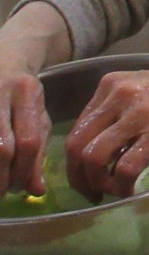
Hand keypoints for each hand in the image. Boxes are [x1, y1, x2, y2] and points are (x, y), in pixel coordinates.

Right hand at [0, 67, 50, 194]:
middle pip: (0, 148)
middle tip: (2, 192)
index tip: (21, 188)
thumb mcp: (38, 116)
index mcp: (27, 92)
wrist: (0, 62)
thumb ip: (39, 152)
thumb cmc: (21, 96)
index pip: (28, 141)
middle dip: (2, 177)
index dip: (24, 171)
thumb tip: (37, 190)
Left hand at [64, 63, 148, 200]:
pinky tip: (130, 190)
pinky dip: (122, 186)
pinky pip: (126, 167)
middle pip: (77, 145)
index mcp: (111, 84)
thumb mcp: (142, 90)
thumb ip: (115, 110)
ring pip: (95, 157)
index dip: (74, 159)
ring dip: (97, 183)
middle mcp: (120, 95)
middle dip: (79, 177)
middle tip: (90, 192)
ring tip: (111, 191)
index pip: (76, 129)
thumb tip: (95, 146)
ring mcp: (139, 112)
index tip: (84, 176)